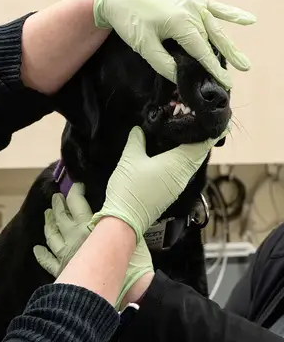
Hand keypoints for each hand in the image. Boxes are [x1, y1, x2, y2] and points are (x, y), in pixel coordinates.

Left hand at [34, 182, 152, 309]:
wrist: (106, 290)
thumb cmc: (125, 267)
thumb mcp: (136, 245)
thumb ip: (130, 234)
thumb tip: (134, 225)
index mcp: (88, 225)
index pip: (77, 202)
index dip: (75, 192)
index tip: (76, 187)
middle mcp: (73, 235)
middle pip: (61, 216)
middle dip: (58, 205)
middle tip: (56, 198)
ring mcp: (64, 253)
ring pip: (51, 234)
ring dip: (48, 224)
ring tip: (47, 215)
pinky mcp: (60, 269)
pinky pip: (47, 260)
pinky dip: (41, 255)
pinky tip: (37, 249)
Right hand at [91, 126, 227, 243]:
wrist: (125, 219)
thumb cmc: (130, 188)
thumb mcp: (130, 159)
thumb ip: (136, 140)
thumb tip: (140, 128)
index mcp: (178, 163)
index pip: (202, 144)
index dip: (210, 132)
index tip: (215, 122)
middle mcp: (184, 174)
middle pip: (199, 154)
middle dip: (200, 139)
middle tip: (196, 124)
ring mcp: (179, 185)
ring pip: (191, 163)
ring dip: (191, 150)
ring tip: (184, 136)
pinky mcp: (171, 192)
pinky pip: (183, 171)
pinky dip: (182, 161)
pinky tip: (171, 155)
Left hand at [93, 0, 255, 88]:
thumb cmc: (129, 21)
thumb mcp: (144, 46)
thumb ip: (163, 63)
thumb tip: (180, 79)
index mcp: (181, 21)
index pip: (201, 50)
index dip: (213, 67)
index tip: (225, 82)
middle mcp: (191, 9)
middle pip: (213, 38)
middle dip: (226, 57)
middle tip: (242, 72)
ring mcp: (191, 1)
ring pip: (215, 26)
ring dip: (228, 43)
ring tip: (242, 60)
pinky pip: (213, 7)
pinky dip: (230, 13)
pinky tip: (248, 20)